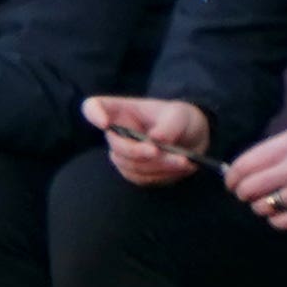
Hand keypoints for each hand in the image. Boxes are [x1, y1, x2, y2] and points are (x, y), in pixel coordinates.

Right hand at [82, 94, 209, 188]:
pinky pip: (143, 178)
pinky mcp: (136, 173)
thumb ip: (169, 126)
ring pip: (131, 166)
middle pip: (115, 145)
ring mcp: (125, 155)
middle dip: (137, 151)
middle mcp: (117, 133)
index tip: (105, 123)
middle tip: (157, 151)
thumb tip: (155, 140)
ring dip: (157, 165)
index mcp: (121, 111)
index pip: (94, 108)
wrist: (193, 140)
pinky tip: (182, 167)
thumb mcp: (180, 115)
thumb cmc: (180, 119)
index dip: (94, 115)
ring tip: (183, 160)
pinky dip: (163, 174)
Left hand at [223, 121, 286, 231]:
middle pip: (249, 188)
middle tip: (245, 195)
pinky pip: (283, 222)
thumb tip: (244, 169)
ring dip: (258, 207)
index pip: (244, 165)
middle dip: (242, 193)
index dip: (232, 177)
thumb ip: (273, 150)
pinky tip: (279, 214)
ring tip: (265, 203)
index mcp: (286, 145)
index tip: (231, 183)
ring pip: (263, 207)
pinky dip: (275, 221)